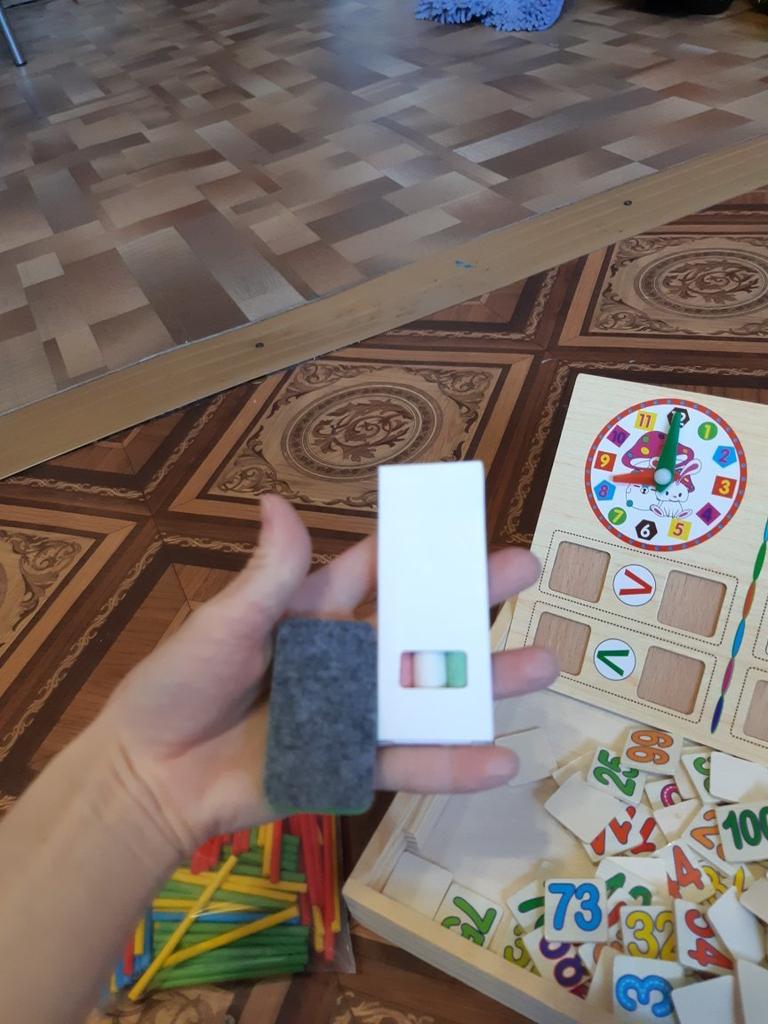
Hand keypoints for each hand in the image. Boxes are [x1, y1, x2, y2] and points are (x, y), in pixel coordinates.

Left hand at [101, 495, 557, 852]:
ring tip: (544, 665)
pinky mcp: (350, 766)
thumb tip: (276, 499)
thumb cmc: (181, 683)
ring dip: (486, 683)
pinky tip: (501, 760)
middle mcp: (346, 658)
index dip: (419, 547)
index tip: (469, 524)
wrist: (150, 774)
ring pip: (430, 696)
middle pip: (421, 627)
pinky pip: (407, 765)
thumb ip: (268, 575)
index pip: (377, 570)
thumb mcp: (225, 623)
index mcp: (315, 612)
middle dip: (472, 601)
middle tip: (528, 574)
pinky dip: (452, 766)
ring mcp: (353, 714)